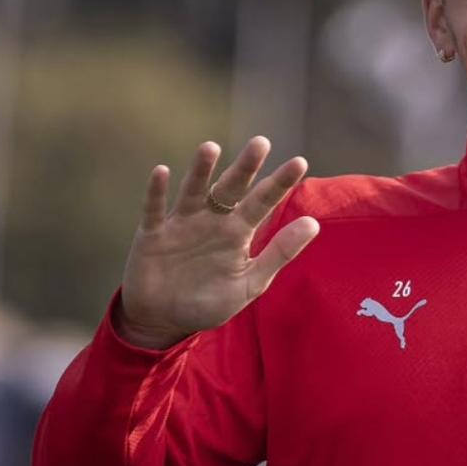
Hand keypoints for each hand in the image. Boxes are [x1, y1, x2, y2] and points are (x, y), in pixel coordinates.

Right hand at [118, 137, 318, 348]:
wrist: (164, 321)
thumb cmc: (209, 302)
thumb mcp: (249, 283)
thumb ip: (279, 253)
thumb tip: (313, 223)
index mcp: (238, 232)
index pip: (263, 202)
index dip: (279, 183)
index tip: (300, 162)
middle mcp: (212, 220)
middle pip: (231, 188)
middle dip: (245, 167)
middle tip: (261, 143)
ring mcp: (182, 224)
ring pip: (193, 191)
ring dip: (200, 171)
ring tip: (210, 148)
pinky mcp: (153, 235)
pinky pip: (154, 209)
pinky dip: (156, 192)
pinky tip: (161, 172)